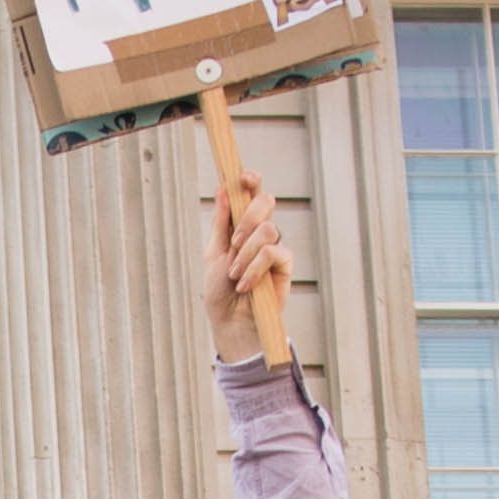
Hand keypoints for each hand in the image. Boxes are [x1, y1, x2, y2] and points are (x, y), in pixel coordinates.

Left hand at [207, 166, 292, 364]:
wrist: (231, 321)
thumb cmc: (220, 289)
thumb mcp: (213, 253)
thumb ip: (220, 222)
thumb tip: (222, 188)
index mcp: (242, 224)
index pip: (251, 193)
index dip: (251, 180)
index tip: (243, 177)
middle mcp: (260, 231)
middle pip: (266, 201)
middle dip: (248, 217)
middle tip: (234, 242)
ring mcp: (274, 246)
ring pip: (268, 229)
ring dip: (246, 253)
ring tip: (234, 274)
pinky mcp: (285, 264)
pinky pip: (273, 252)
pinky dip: (255, 268)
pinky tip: (245, 284)